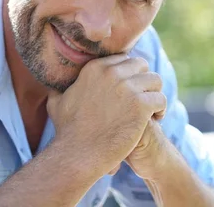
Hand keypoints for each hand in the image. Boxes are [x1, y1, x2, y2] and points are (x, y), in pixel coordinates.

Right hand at [47, 55, 166, 176]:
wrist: (78, 154)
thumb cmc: (68, 132)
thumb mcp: (57, 103)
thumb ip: (58, 88)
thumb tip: (53, 83)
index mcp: (95, 68)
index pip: (124, 59)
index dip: (129, 74)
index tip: (130, 90)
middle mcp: (112, 73)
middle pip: (141, 65)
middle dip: (144, 81)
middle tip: (142, 99)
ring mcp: (127, 88)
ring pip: (155, 80)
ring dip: (154, 93)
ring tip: (151, 110)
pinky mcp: (140, 105)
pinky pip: (160, 99)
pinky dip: (160, 109)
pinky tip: (155, 119)